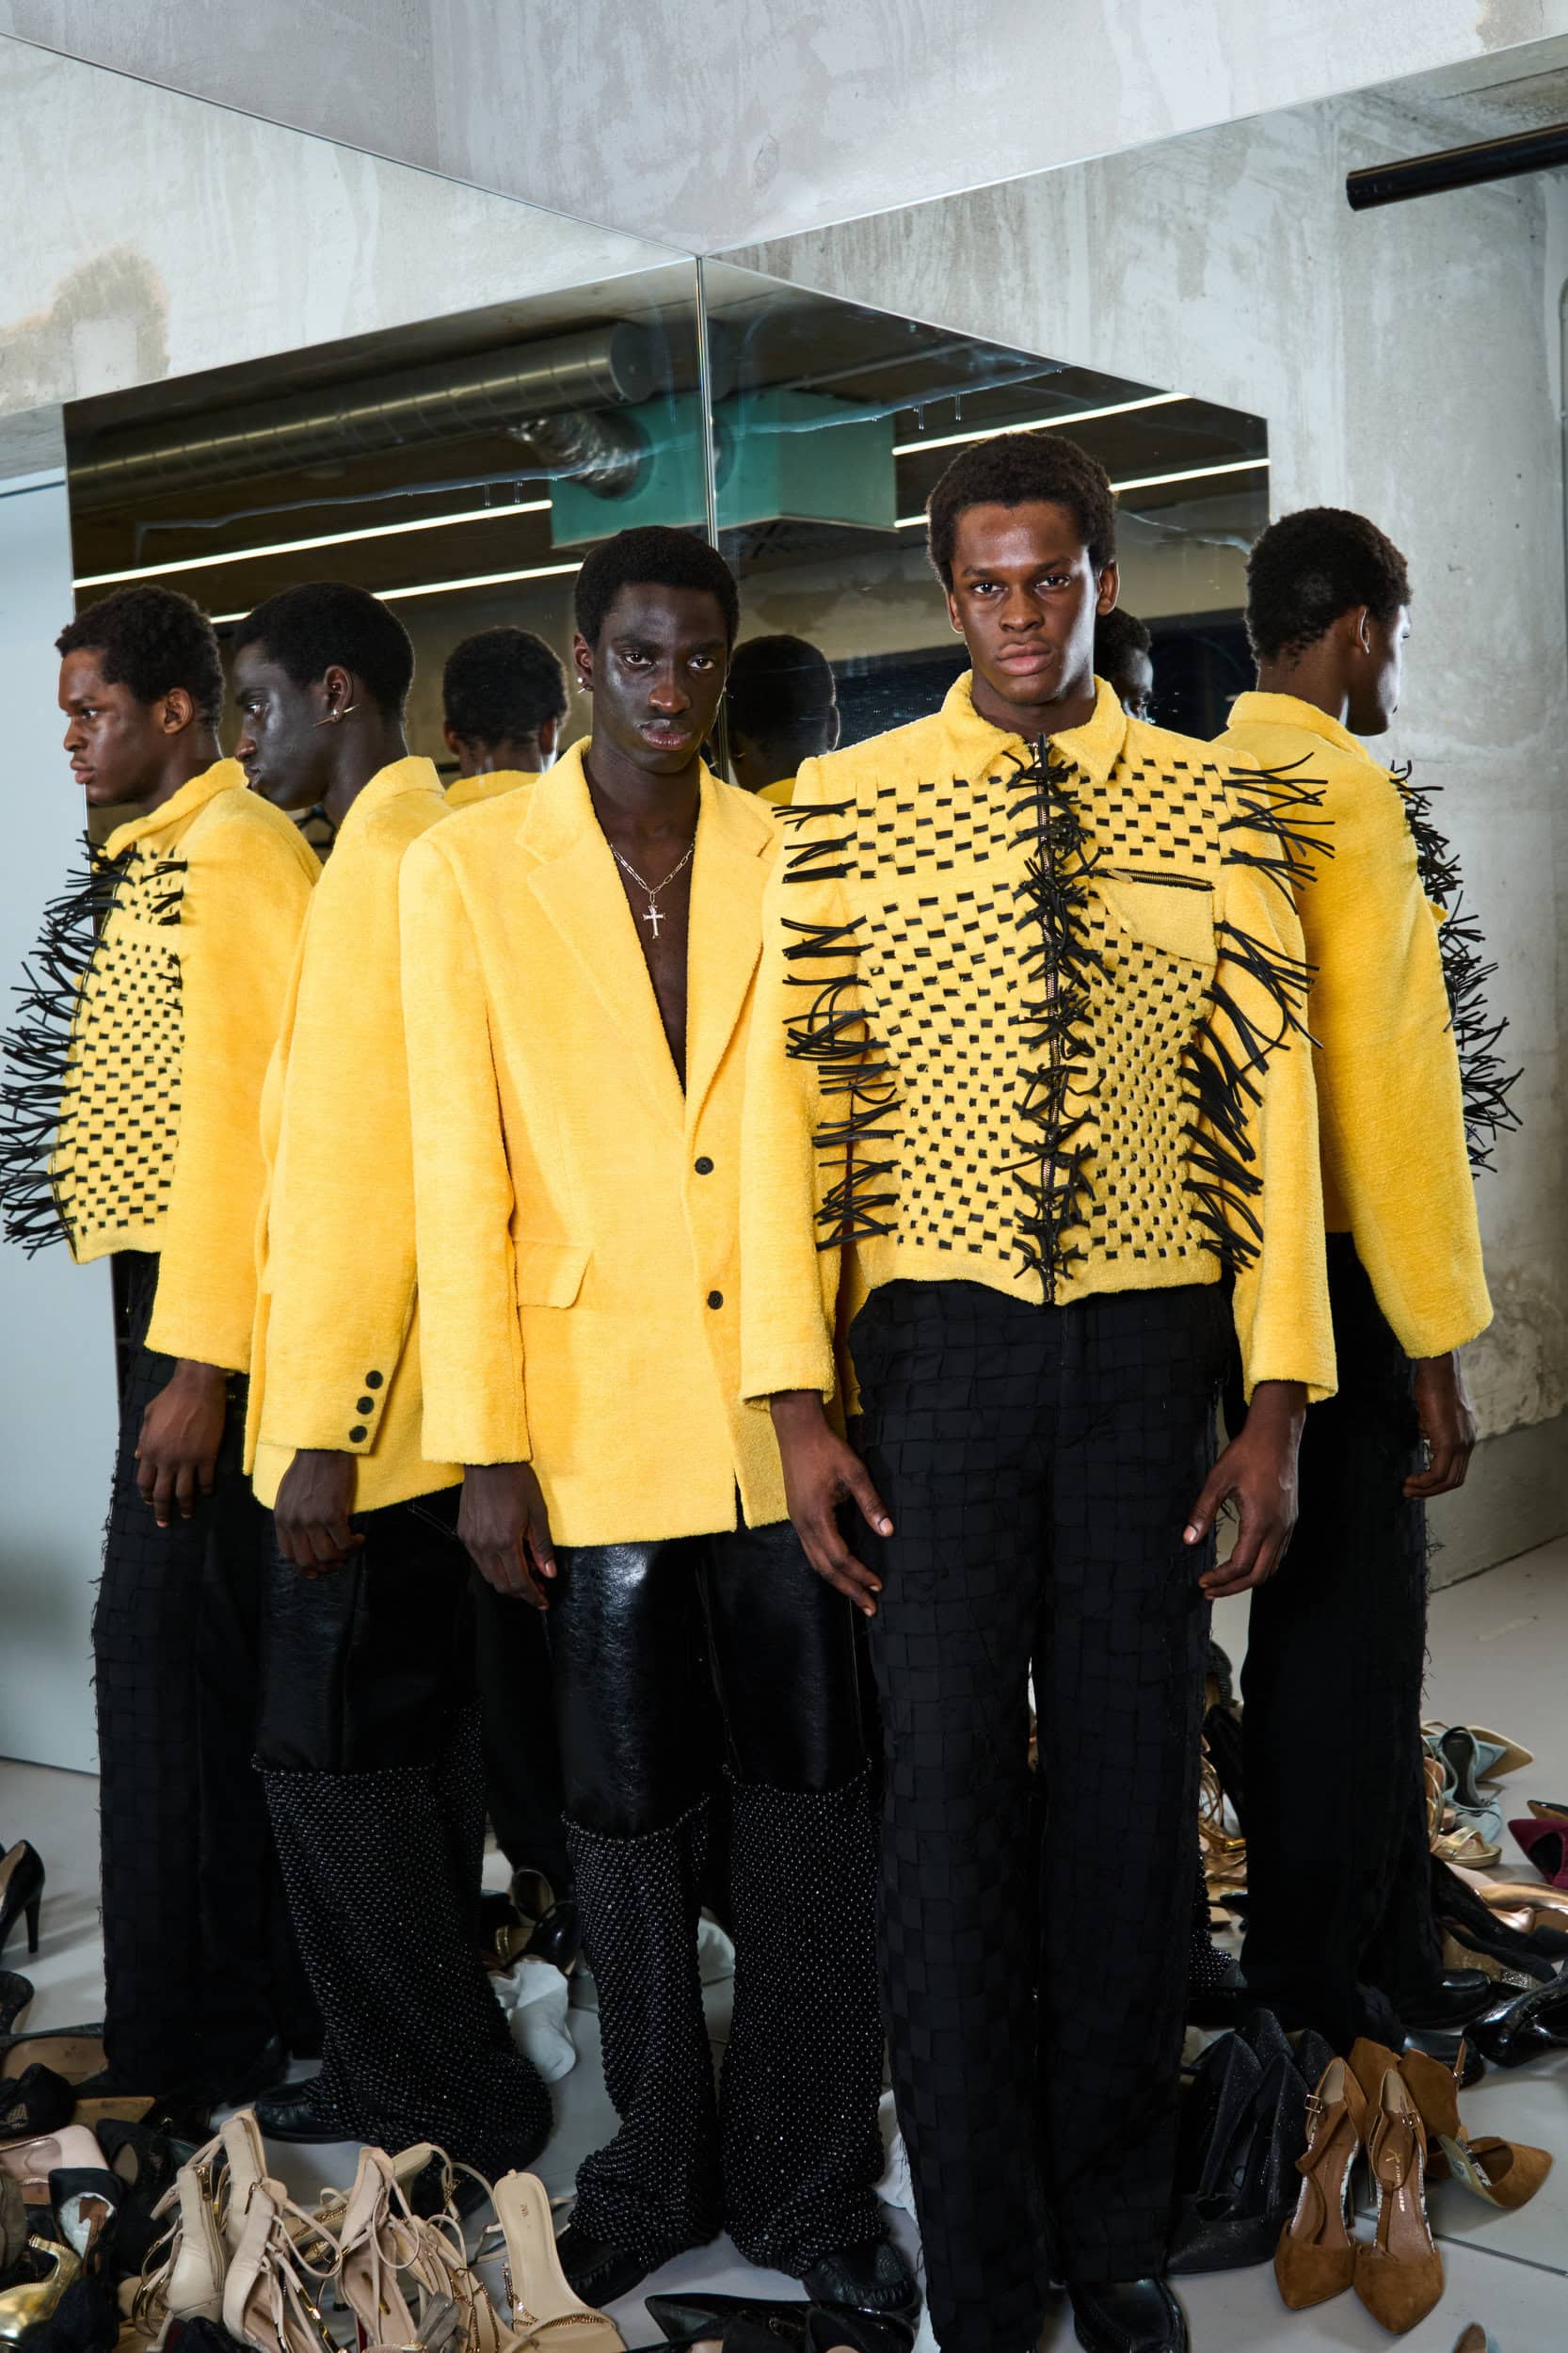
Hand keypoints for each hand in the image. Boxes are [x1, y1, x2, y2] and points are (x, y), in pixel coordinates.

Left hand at [136, 1360, 226, 1528]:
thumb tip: (139, 1456)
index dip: (147, 1495)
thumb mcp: (149, 1416)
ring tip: (188, 1514)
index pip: (145, 1482)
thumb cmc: (171, 1398)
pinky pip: (206, 1480)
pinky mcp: (207, 1456)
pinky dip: (206, 1490)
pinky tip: (207, 1493)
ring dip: (186, 1507)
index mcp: (150, 1450)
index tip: (151, 1502)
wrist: (197, 1387)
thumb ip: (144, 1438)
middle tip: (165, 1523)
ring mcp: (187, 1459)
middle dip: (162, 1511)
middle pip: (163, 1493)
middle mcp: (166, 1459)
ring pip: (185, 1492)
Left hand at [274, 1448, 361, 1572]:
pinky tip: (360, 1538)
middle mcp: (294, 1522)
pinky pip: (344, 1543)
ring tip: (351, 1547)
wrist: (323, 1447)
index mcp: (281, 1517)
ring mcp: (312, 1519)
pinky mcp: (332, 1514)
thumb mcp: (289, 1493)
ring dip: (342, 1557)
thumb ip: (291, 1515)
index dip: (304, 1567)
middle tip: (338, 1562)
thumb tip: (302, 1535)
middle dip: (325, 1567)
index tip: (317, 1568)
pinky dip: (354, 1545)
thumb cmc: (309, 1466)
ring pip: (327, 1556)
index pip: (288, 1555)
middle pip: (307, 1561)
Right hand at [459, 1463, 556, 1606]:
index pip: (519, 1582)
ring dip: (508, 1581)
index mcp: (505, 1541)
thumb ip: (542, 1546)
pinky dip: (495, 1567)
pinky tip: (508, 1557)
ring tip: (526, 1572)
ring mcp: (472, 1541)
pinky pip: (479, 1560)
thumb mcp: (537, 1512)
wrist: (488, 1460)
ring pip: (489, 1575)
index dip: (532, 1597)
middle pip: (502, 1584)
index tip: (543, 1602)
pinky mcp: (464, 1534)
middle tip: (539, 1589)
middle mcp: (484, 1545)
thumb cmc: (515, 1481)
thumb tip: (549, 1572)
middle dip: (521, 1593)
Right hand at [769, 1390, 891, 1616]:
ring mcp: (797, 1521)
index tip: (878, 1586)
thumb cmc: (827, 1449)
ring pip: (815, 1562)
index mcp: (816, 1516)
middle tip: (869, 1607)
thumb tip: (888, 1532)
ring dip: (836, 1580)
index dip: (859, 1574)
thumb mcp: (855, 1472)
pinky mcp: (797, 1515)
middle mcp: (803, 1525)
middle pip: (824, 1568)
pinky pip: (810, 1550)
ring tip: (856, 1594)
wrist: (796, 1431)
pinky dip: (826, 1565)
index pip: (839, 1557)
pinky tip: (839, 1568)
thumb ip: (871, 1504)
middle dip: (848, 1589)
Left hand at [1184, 1379, 1305, 1597]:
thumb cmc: (1248, 1453)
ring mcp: (1288, 1524)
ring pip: (1273, 1566)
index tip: (1202, 1581)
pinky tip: (1246, 1561)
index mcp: (1261, 1521)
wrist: (1277, 1434)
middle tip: (1210, 1591)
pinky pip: (1279, 1553)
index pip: (1242, 1565)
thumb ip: (1203, 1512)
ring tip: (1225, 1582)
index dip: (1221, 1578)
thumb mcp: (1218, 1479)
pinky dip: (1262, 1565)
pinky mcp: (1291, 1518)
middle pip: (1260, 1574)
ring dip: (1249, 1578)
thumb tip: (1188, 1539)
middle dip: (1233, 1587)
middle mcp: (1279, 1528)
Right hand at [1406, 1351, 1477, 1497]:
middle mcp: (1468, 1443)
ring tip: (1408, 1490)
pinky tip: (1411, 1480)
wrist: (1439, 1373)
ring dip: (1426, 1489)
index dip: (1438, 1480)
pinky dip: (1424, 1481)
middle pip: (1455, 1479)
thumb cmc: (1433, 1386)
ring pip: (1447, 1480)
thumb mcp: (1433, 1413)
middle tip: (1411, 1492)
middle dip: (1432, 1490)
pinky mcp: (1450, 1443)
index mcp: (1466, 1437)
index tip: (1419, 1483)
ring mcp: (1461, 1444)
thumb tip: (1425, 1437)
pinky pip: (1438, 1472)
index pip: (1456, 1468)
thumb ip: (1432, 1429)